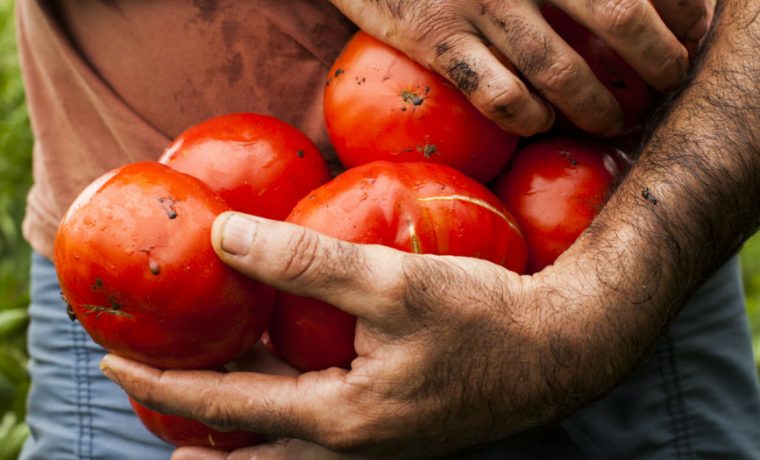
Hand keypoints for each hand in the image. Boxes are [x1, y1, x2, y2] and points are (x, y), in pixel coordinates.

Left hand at [99, 212, 619, 458]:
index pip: (227, 408)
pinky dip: (281, 414)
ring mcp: (376, 444)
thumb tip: (226, 238)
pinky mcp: (396, 427)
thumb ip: (305, 260)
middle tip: (148, 395)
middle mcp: (352, 446)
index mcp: (341, 420)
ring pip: (283, 447)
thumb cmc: (485, 317)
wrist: (563, 349)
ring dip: (236, 427)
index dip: (164, 382)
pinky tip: (283, 387)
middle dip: (191, 427)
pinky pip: (318, 433)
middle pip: (247, 451)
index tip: (114, 359)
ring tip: (198, 405)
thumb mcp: (390, 282)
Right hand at [328, 0, 713, 135]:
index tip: (690, 33)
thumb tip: (614, 2)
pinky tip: (539, 120)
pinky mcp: (435, 37)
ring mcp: (480, 4)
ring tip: (613, 122)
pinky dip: (528, 115)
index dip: (679, 9)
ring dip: (598, 105)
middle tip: (666, 84)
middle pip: (618, 20)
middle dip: (656, 61)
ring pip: (560, 69)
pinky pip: (498, 93)